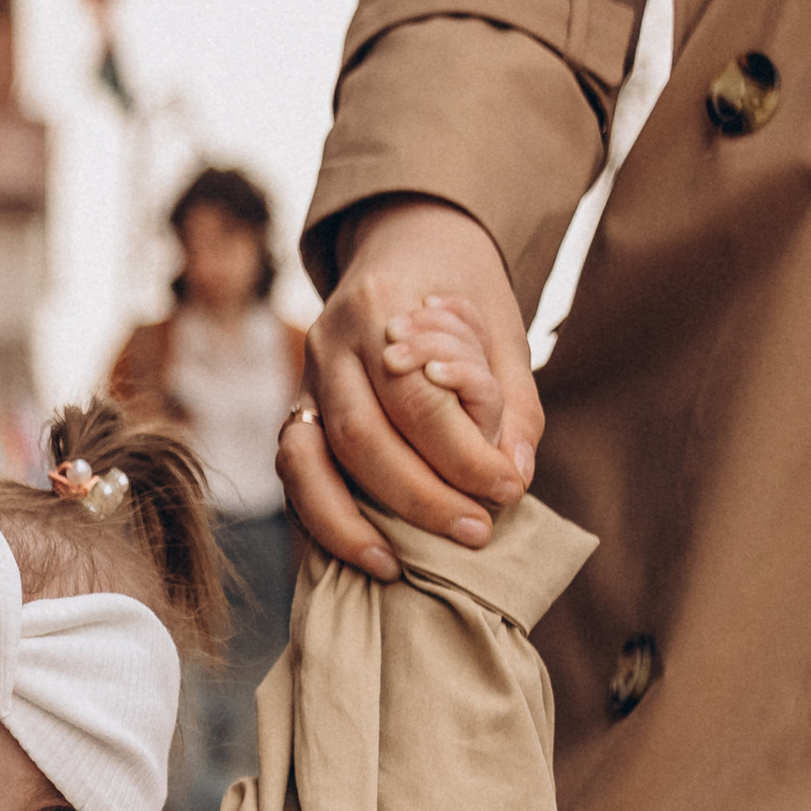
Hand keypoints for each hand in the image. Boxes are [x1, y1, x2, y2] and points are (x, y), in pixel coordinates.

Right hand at [285, 196, 539, 577]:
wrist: (403, 244)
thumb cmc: (460, 293)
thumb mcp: (501, 328)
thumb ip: (513, 401)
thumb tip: (514, 474)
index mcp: (383, 304)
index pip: (417, 395)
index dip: (463, 454)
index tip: (508, 489)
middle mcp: (330, 341)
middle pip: (362, 436)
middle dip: (419, 497)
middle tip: (475, 533)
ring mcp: (305, 378)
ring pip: (311, 462)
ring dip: (355, 523)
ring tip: (402, 565)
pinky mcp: (297, 412)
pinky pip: (295, 474)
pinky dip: (325, 522)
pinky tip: (370, 554)